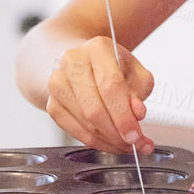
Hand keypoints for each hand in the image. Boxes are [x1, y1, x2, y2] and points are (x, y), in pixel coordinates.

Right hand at [45, 37, 154, 153]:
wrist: (85, 64)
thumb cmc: (112, 68)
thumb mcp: (134, 71)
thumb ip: (140, 90)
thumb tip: (137, 113)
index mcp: (98, 48)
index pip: (111, 86)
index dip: (124, 116)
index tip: (136, 136)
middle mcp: (73, 62)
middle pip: (94, 108)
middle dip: (116, 133)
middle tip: (133, 144)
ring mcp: (58, 83)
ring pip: (84, 123)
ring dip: (107, 140)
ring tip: (124, 144)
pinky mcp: (52, 103)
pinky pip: (73, 130)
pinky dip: (94, 141)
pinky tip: (108, 142)